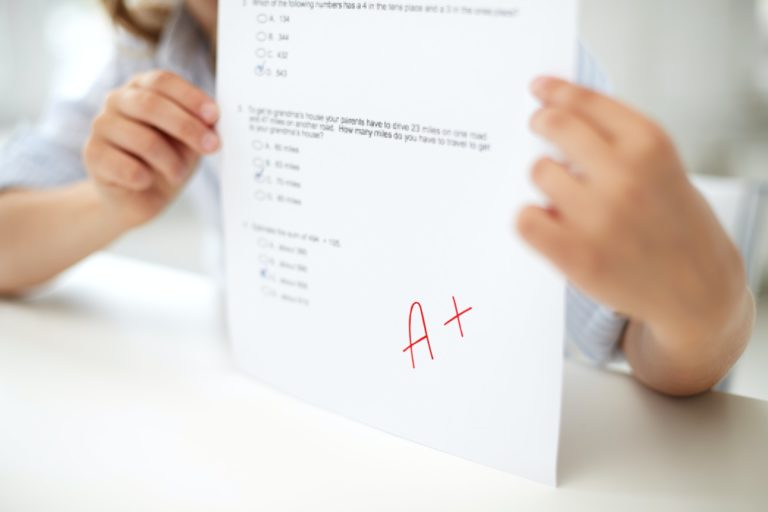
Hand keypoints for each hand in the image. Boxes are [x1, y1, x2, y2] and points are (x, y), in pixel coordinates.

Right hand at [83, 70, 219, 229]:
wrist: (138, 197)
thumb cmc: (167, 161)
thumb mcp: (190, 141)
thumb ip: (200, 126)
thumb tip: (214, 118)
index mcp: (142, 88)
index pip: (162, 80)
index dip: (190, 97)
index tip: (214, 116)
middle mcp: (118, 100)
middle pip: (150, 105)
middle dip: (186, 127)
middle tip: (211, 147)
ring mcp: (101, 125)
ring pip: (142, 139)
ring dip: (170, 161)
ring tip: (178, 175)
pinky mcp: (93, 155)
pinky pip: (126, 166)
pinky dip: (145, 178)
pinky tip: (147, 181)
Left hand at [518, 77, 747, 361]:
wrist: (695, 288)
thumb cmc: (673, 223)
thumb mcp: (661, 166)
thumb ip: (617, 137)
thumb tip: (559, 108)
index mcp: (650, 146)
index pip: (586, 102)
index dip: (555, 91)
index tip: (538, 88)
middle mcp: (625, 176)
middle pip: (554, 126)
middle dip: (541, 123)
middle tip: (537, 126)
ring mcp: (599, 217)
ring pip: (538, 171)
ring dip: (546, 179)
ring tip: (566, 196)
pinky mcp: (576, 255)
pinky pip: (525, 218)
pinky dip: (531, 217)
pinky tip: (549, 222)